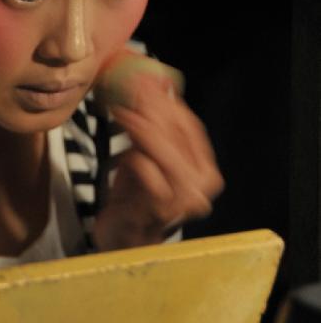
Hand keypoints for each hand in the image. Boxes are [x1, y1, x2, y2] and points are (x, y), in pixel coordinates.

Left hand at [93, 75, 223, 250]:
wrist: (122, 240)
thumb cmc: (134, 199)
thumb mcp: (142, 158)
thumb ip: (148, 129)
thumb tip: (147, 85)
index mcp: (202, 170)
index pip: (189, 128)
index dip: (167, 103)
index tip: (146, 82)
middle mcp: (199, 187)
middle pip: (178, 137)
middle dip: (153, 109)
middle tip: (129, 89)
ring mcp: (181, 202)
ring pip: (166, 155)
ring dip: (142, 130)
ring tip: (120, 112)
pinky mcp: (157, 211)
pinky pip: (148, 175)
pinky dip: (134, 159)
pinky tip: (121, 151)